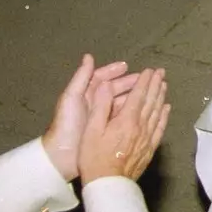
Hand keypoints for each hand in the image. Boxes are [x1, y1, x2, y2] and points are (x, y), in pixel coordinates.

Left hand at [42, 54, 137, 179]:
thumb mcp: (72, 97)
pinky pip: (123, 116)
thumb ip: (81, 77)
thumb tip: (89, 56)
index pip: (101, 77)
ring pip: (121, 101)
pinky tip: (143, 109)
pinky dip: (132, 111)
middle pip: (114, 88)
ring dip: (133, 95)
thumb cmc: (67, 123)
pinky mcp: (109, 129)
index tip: (126, 66)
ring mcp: (102, 116)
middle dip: (129, 82)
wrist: (63, 154)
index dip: (113, 71)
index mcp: (85, 93)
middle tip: (145, 78)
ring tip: (148, 90)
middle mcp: (95, 103)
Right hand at [78, 67, 169, 182]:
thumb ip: (100, 106)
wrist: (108, 185)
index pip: (138, 95)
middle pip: (151, 101)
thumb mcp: (91, 131)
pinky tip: (166, 109)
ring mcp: (147, 139)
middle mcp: (141, 127)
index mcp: (126, 120)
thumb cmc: (94, 158)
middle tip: (161, 72)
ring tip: (164, 85)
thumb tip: (106, 85)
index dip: (144, 81)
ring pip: (157, 113)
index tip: (149, 70)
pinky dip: (164, 116)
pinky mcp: (150, 149)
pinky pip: (160, 128)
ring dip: (161, 96)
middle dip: (156, 85)